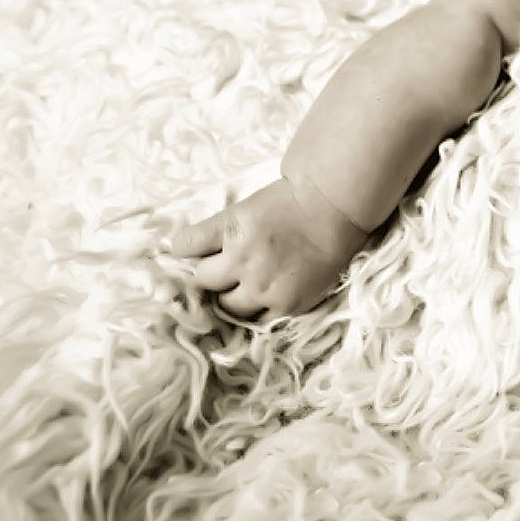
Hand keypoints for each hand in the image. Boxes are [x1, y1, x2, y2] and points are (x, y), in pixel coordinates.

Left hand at [171, 175, 369, 320]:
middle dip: (211, 272)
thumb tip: (191, 253)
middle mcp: (243, 259)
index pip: (184, 246)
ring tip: (248, 283)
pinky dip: (258, 309)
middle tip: (226, 266)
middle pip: (202, 280)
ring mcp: (264, 286)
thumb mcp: (247, 207)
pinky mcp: (286, 304)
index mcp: (231, 227)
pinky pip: (257, 319)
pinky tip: (265, 295)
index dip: (185, 249)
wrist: (335, 207)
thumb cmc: (291, 201)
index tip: (191, 252)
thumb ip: (220, 231)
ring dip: (231, 295)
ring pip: (226, 305)